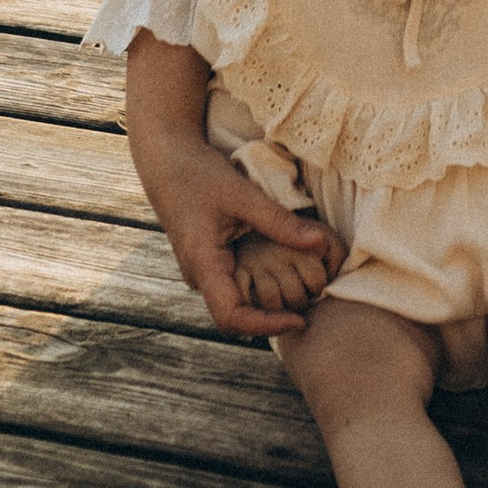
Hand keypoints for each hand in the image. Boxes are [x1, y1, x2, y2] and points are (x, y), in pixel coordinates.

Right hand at [150, 136, 343, 339]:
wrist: (167, 161)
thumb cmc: (199, 175)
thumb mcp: (243, 195)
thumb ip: (279, 221)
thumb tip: (320, 244)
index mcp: (203, 265)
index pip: (231, 317)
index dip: (266, 326)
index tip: (299, 321)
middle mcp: (199, 276)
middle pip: (234, 316)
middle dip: (270, 318)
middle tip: (307, 310)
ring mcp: (201, 270)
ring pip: (233, 302)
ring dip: (264, 304)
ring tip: (298, 293)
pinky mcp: (206, 261)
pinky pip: (231, 285)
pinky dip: (257, 286)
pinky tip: (279, 273)